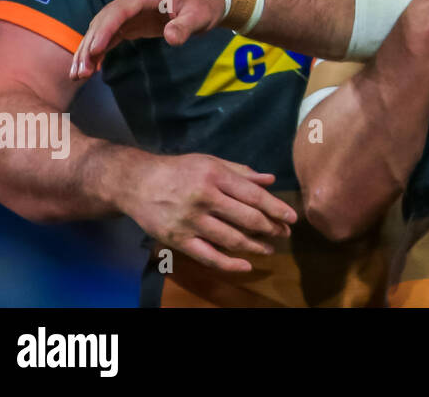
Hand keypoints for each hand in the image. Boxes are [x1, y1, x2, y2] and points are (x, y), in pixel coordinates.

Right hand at [71, 0, 228, 79]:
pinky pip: (109, 35)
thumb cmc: (204, 1)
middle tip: (79, 72)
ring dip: (89, 51)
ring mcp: (128, 10)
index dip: (106, 29)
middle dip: (90, 45)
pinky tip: (90, 68)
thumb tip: (171, 38)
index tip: (95, 49)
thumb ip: (185, 26)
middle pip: (104, 21)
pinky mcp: (130, 21)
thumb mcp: (200, 15)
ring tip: (78, 75)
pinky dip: (99, 50)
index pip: (120, 10)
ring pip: (101, 29)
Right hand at [121, 152, 296, 271]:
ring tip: (270, 248)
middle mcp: (204, 198)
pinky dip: (229, 264)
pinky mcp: (178, 240)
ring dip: (255, 246)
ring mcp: (191, 221)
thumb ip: (241, 172)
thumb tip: (270, 180)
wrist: (137, 183)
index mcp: (215, 176)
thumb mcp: (211, 162)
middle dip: (270, 228)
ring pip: (231, 239)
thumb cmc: (179, 170)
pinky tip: (246, 265)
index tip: (292, 217)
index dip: (275, 208)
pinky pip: (208, 256)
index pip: (253, 195)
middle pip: (246, 218)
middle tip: (285, 233)